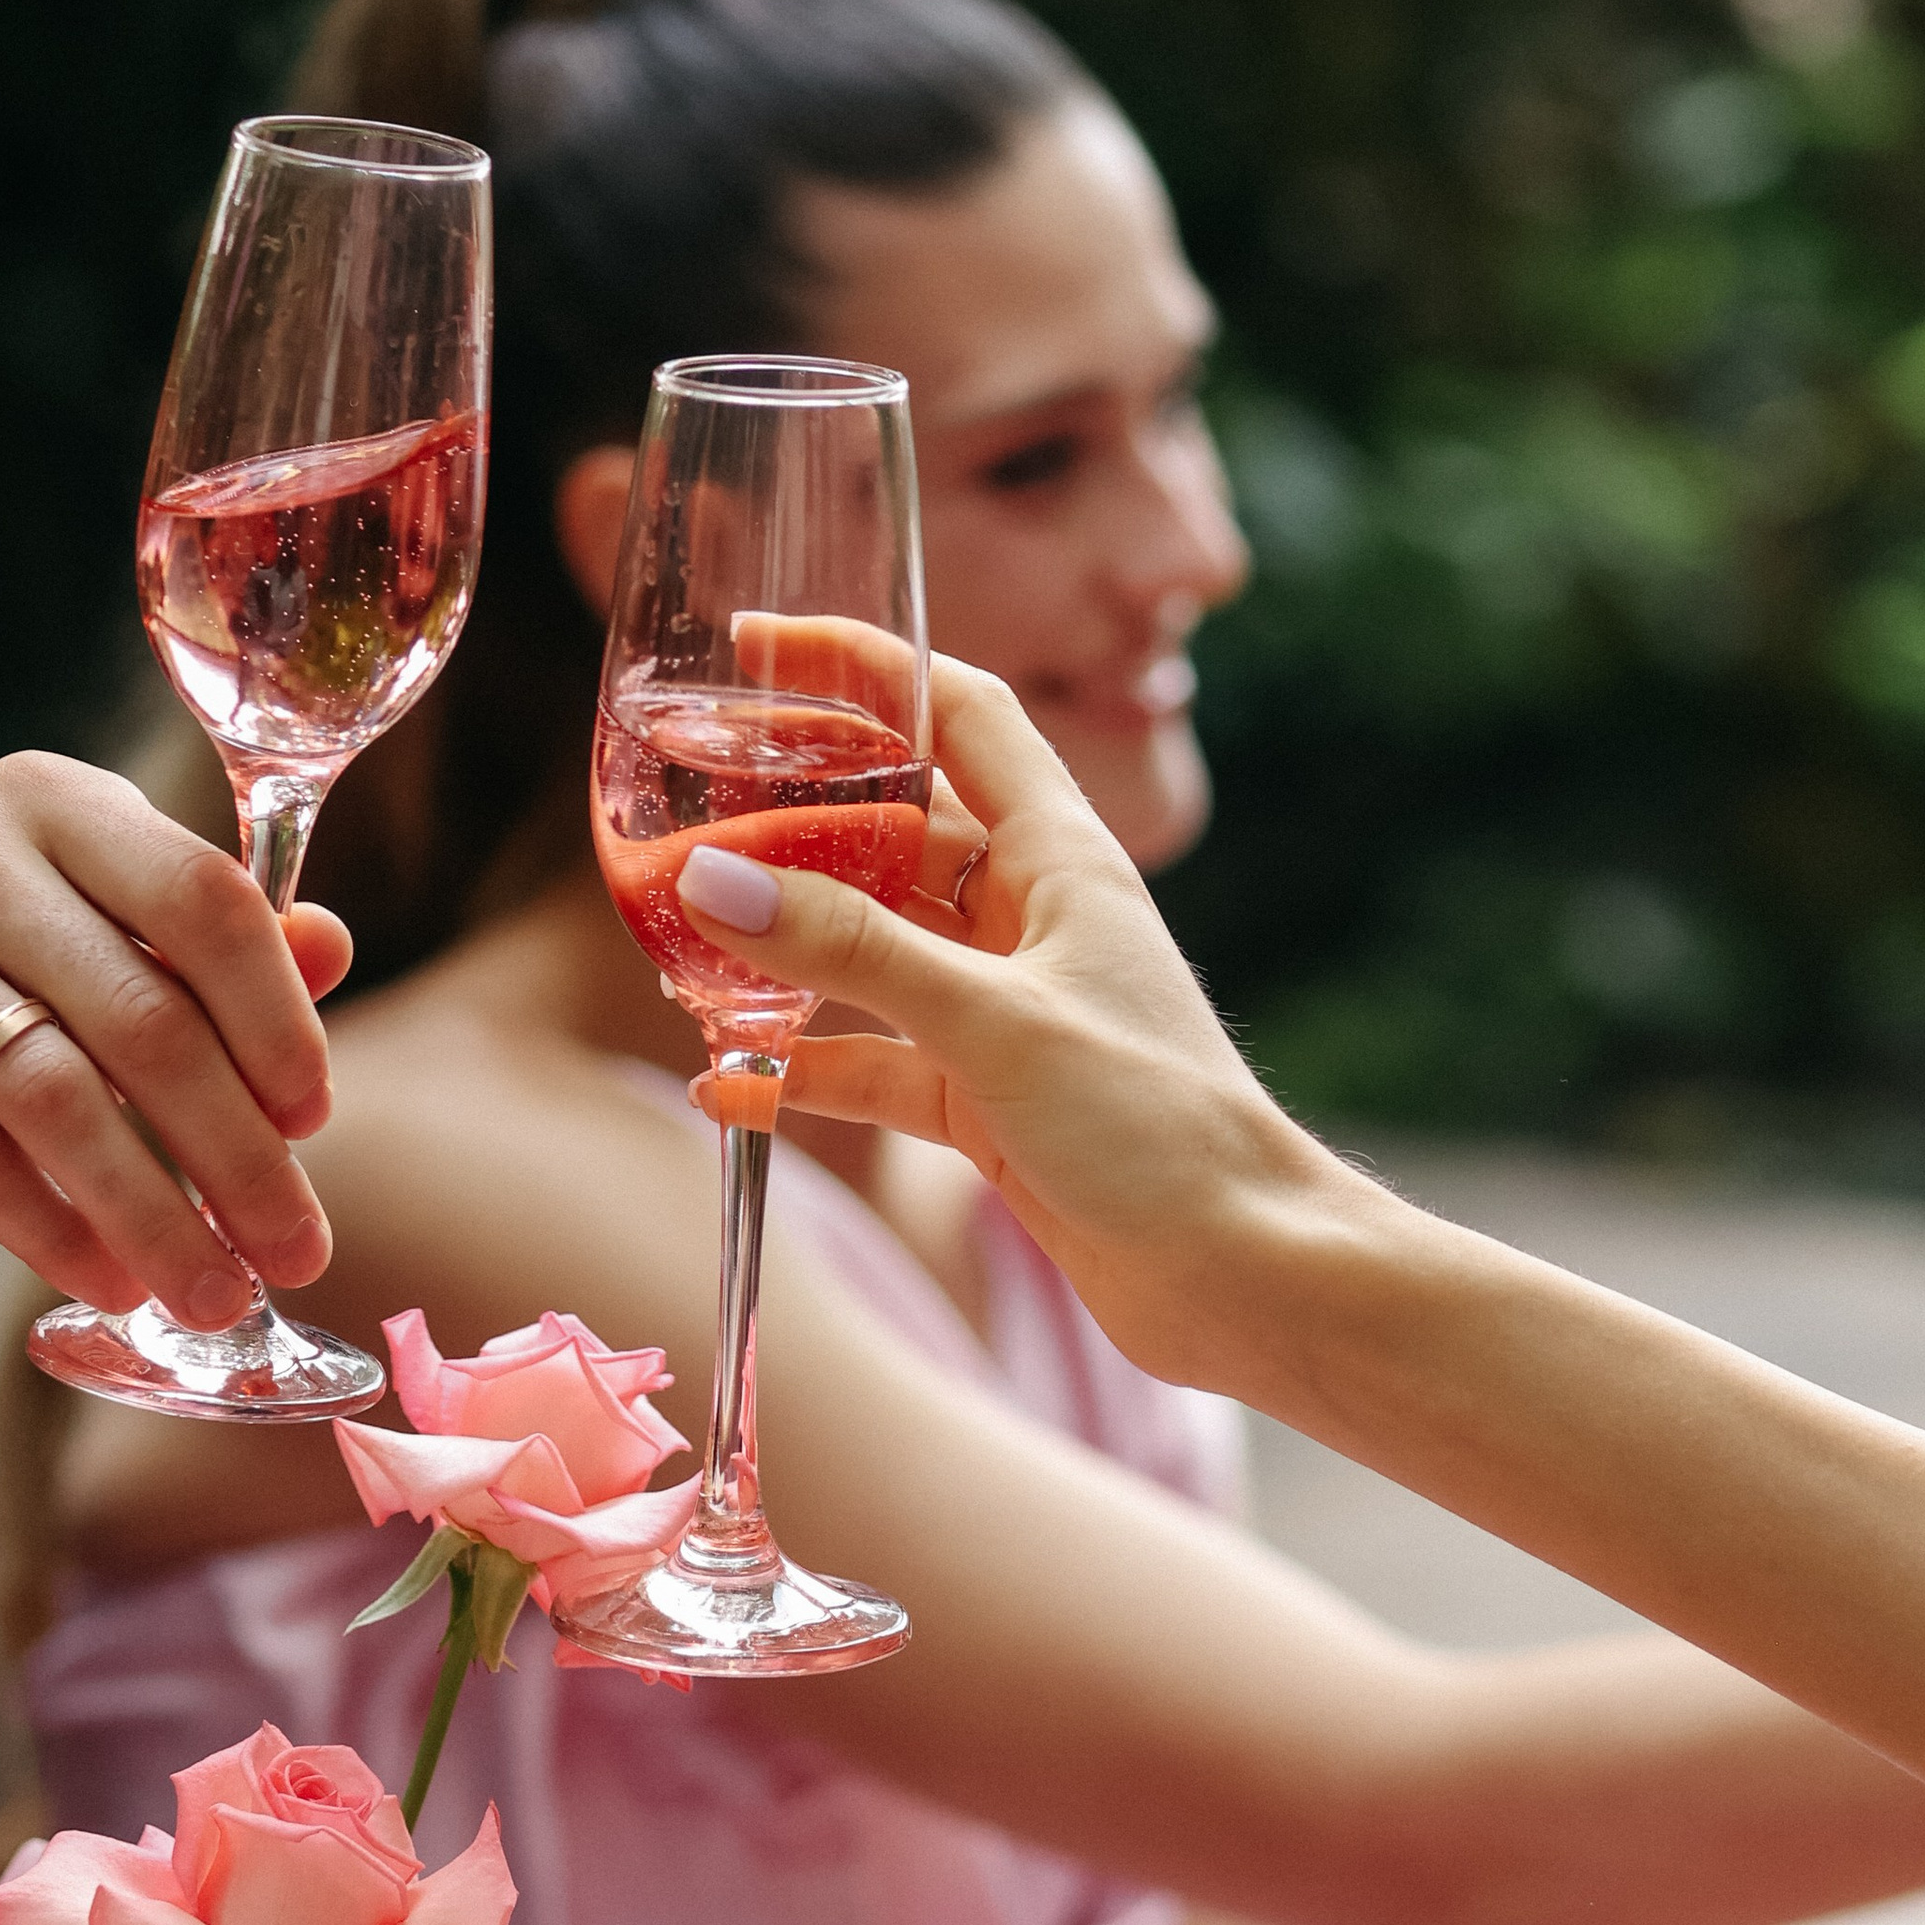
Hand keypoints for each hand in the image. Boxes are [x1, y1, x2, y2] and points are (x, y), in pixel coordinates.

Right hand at [0, 753, 351, 1328]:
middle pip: (142, 1015)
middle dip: (236, 1152)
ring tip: (213, 1292)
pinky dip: (48, 1229)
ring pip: (55, 1096)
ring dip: (153, 1213)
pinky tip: (109, 1279)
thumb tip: (331, 947)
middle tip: (296, 1247)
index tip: (315, 1119)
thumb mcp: (89, 939)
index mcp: (52, 800)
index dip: (275, 1018)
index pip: (202, 897)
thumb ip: (203, 946)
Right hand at [677, 652, 1346, 1382]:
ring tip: (680, 940)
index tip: (757, 648)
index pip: (954, 710)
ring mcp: (1005, 1005)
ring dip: (783, 944)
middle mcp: (1029, 914)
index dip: (861, 664)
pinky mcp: (987, 1095)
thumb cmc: (1157, 1126)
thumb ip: (852, 950)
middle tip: (682, 810)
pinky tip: (721, 1083)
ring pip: (869, 945)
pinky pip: (870, 1060)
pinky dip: (801, 1065)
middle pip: (890, 827)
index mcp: (1058, 854)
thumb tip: (713, 880)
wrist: (1244, 1276)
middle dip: (788, 816)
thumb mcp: (993, 1022)